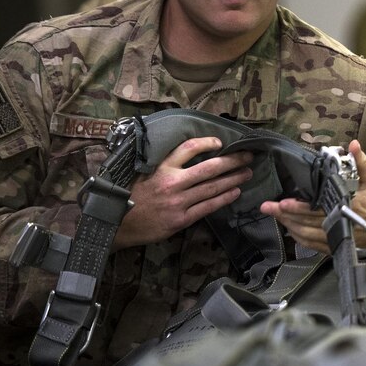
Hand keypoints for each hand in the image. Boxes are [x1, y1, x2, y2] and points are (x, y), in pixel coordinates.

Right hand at [113, 137, 253, 249]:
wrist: (117, 224)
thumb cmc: (129, 196)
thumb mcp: (141, 173)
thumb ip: (162, 164)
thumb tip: (186, 153)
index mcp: (161, 168)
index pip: (188, 148)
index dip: (207, 143)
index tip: (220, 142)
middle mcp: (172, 182)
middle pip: (209, 168)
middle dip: (232, 161)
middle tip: (248, 156)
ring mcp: (178, 201)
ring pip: (212, 187)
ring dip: (233, 179)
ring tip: (247, 173)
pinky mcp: (181, 219)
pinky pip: (208, 207)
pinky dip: (223, 198)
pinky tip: (235, 192)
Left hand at [261, 139, 365, 255]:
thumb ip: (362, 163)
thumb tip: (353, 144)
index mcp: (349, 207)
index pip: (319, 208)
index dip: (300, 207)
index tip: (284, 202)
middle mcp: (342, 224)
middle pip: (308, 222)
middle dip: (286, 215)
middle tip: (268, 207)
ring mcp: (338, 238)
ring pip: (308, 235)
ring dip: (289, 226)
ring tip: (274, 216)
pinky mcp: (336, 247)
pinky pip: (313, 245)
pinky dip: (299, 239)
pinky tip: (289, 230)